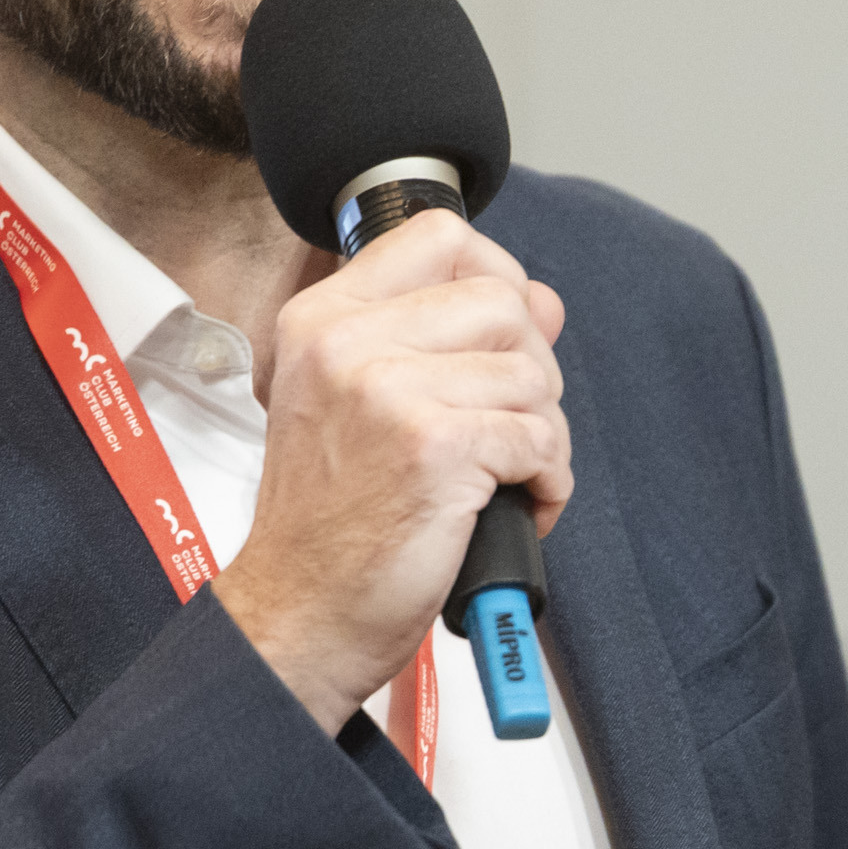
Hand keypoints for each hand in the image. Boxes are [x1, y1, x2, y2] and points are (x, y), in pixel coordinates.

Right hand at [212, 209, 568, 731]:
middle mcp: (349, 343)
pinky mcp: (433, 449)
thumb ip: (448, 339)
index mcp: (325, 319)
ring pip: (533, 373)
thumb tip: (543, 298)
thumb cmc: (331, 520)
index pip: (441, 236)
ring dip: (544, 432)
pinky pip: (539, 438)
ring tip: (510, 475)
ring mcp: (388, 392)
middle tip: (508, 426)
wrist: (298, 612)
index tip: (501, 336)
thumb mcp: (365, 404)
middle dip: (532, 369)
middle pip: (503, 302)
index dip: (496, 276)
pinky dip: (549, 480)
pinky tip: (518, 505)